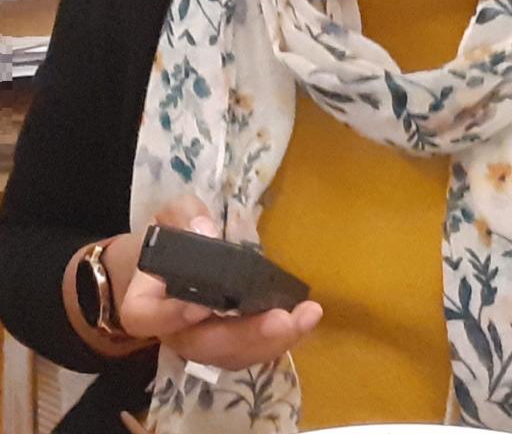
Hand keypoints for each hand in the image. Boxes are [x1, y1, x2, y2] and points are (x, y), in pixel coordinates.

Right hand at [116, 194, 322, 370]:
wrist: (174, 265)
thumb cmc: (171, 240)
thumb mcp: (170, 217)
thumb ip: (183, 217)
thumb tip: (206, 229)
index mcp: (145, 304)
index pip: (149, 318)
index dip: (172, 316)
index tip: (201, 306)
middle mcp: (173, 333)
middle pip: (205, 347)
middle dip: (246, 336)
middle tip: (281, 320)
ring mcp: (204, 344)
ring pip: (235, 355)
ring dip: (273, 341)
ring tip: (306, 316)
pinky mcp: (231, 344)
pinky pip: (253, 350)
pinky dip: (282, 338)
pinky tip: (306, 317)